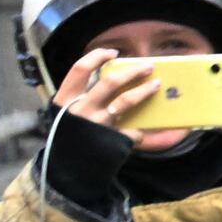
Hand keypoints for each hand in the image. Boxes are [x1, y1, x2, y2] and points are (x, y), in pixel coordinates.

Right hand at [50, 51, 164, 130]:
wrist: (66, 168)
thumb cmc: (69, 134)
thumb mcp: (65, 113)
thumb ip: (81, 97)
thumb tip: (109, 79)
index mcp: (65, 99)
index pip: (79, 69)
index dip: (97, 57)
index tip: (114, 53)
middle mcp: (80, 109)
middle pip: (110, 82)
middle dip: (132, 71)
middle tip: (149, 66)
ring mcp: (96, 124)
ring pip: (126, 101)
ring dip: (144, 91)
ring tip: (157, 84)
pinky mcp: (110, 139)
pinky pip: (132, 130)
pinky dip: (139, 130)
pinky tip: (142, 131)